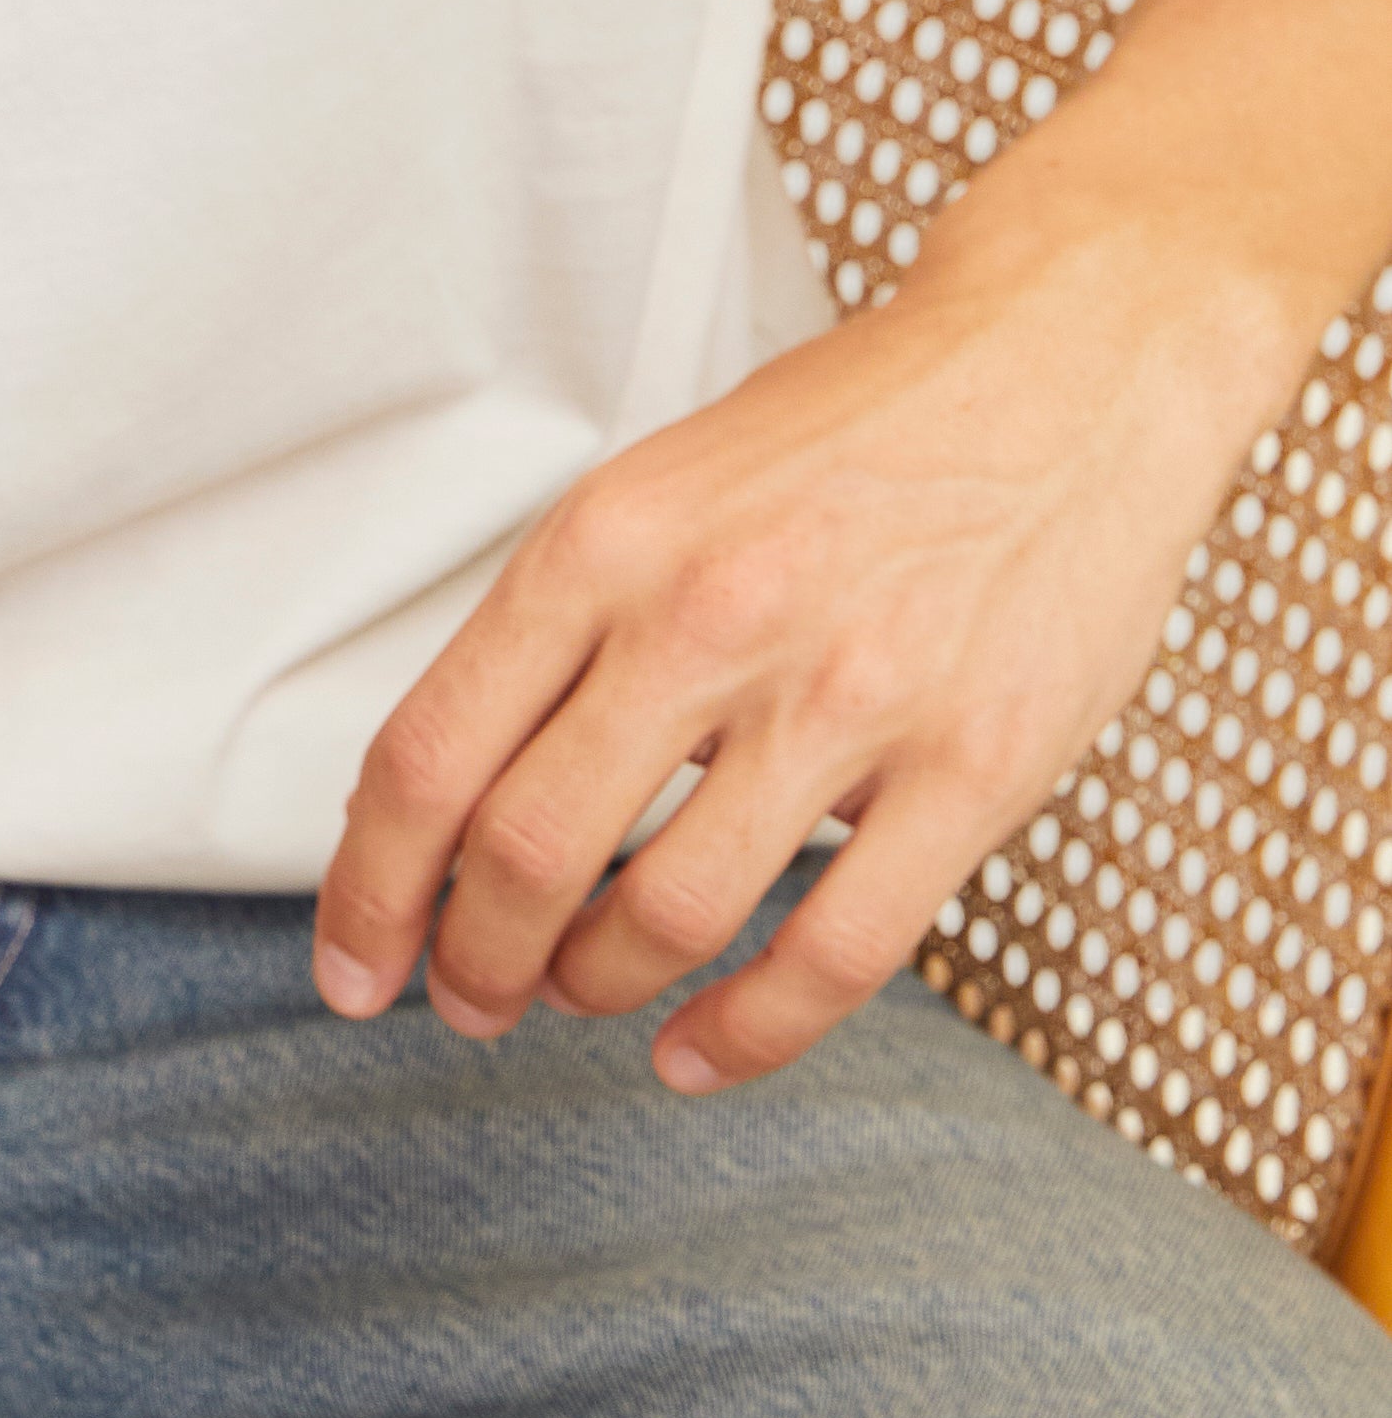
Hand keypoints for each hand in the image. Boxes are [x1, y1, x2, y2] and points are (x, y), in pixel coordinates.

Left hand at [309, 220, 1283, 1095]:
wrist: (1064, 365)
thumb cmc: (852, 437)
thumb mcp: (660, 488)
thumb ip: (562, 628)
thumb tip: (452, 793)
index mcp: (607, 542)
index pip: (432, 751)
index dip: (370, 887)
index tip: (353, 959)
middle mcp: (708, 618)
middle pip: (526, 851)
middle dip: (471, 959)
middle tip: (465, 998)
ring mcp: (847, 698)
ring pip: (666, 915)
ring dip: (591, 988)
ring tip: (575, 995)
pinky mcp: (972, 771)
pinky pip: (835, 956)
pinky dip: (744, 1035)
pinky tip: (695, 1052)